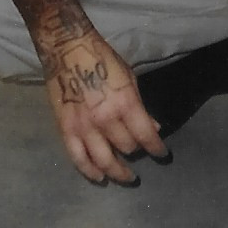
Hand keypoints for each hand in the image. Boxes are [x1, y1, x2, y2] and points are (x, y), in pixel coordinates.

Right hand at [43, 31, 168, 183]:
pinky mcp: (66, 129)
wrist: (67, 50)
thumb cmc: (103, 59)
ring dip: (117, 171)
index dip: (156, 148)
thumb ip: (140, 107)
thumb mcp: (129, 78)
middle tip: (138, 151)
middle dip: (135, 151)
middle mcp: (105, 119)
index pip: (145, 135)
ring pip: (104, 160)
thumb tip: (153, 128)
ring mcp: (84, 127)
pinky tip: (99, 177)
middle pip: (126, 148)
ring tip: (126, 176)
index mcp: (125, 103)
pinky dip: (89, 171)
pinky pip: (78, 158)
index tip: (162, 154)